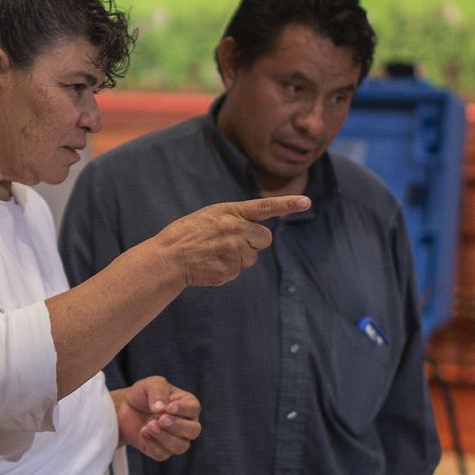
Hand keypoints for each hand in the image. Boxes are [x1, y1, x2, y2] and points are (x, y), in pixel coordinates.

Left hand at [115, 377, 200, 461]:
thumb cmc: (142, 395)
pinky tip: (143, 433)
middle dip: (178, 426)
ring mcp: (175, 439)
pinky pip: (163, 454)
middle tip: (161, 419)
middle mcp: (186, 424)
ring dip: (165, 438)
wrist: (124, 409)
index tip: (168, 407)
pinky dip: (153, 445)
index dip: (183, 410)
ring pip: (181, 446)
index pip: (194, 409)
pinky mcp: (162, 451)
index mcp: (187, 405)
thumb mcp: (149, 385)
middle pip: (193, 431)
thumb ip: (158, 392)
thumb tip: (160, 409)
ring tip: (149, 426)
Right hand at [152, 196, 309, 287]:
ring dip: (238, 257)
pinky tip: (209, 264)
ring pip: (251, 257)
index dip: (287, 204)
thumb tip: (254, 233)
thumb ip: (234, 219)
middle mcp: (236, 231)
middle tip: (232, 241)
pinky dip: (226, 269)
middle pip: (265, 238)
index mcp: (230, 213)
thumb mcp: (210, 216)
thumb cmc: (187, 234)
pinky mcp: (229, 271)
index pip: (265, 207)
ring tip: (214, 253)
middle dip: (254, 241)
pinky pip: (237, 271)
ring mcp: (234, 252)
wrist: (168, 258)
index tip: (307, 202)